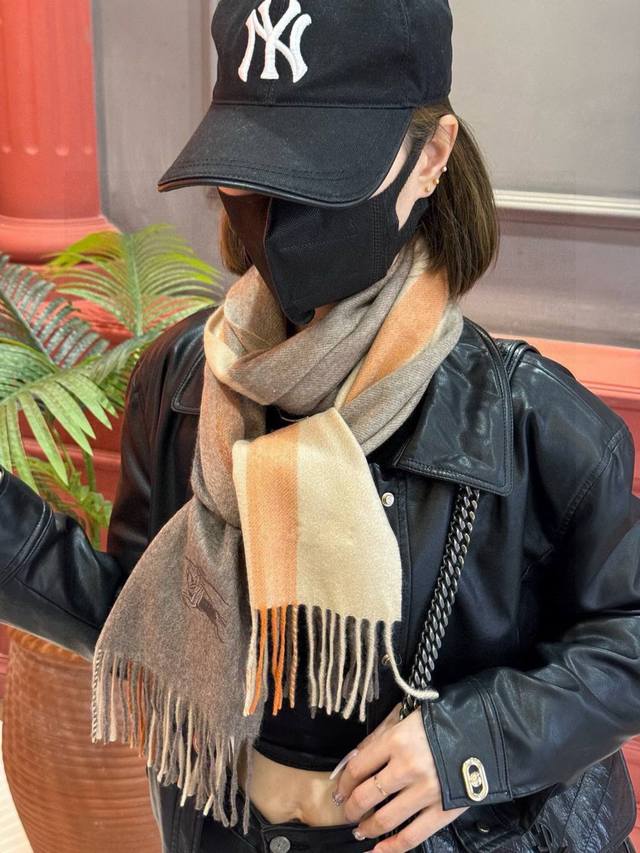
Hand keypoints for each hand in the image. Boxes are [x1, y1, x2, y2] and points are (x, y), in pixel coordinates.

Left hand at [330, 701, 467, 851]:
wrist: (484, 733)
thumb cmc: (441, 722)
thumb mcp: (406, 718)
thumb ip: (379, 738)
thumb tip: (353, 761)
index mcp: (397, 740)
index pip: (358, 767)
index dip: (344, 783)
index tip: (339, 791)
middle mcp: (408, 767)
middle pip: (367, 795)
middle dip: (352, 808)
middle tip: (347, 812)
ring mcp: (426, 792)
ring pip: (385, 819)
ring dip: (367, 828)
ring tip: (360, 830)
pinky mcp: (442, 811)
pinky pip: (411, 836)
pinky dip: (391, 849)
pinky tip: (377, 851)